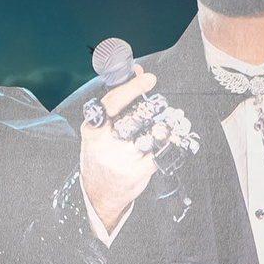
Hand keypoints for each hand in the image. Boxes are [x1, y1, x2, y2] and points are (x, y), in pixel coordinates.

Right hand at [79, 69, 157, 236]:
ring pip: (151, 134)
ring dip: (163, 124)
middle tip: (161, 103)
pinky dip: (169, 141)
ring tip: (167, 119)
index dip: (132, 88)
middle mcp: (106, 145)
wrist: (99, 192)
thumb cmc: (101, 152)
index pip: (113, 103)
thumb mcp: (99, 128)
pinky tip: (170, 136)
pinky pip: (161, 151)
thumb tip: (137, 70)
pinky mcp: (139, 172)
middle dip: (152, 107)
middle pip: (135, 118)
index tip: (149, 79)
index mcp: (93, 130)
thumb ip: (118, 99)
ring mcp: (123, 160)